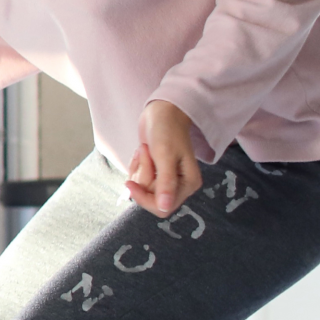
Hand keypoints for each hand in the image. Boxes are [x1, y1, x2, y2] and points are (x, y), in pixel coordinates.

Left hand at [126, 100, 202, 217]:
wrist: (161, 111)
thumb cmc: (167, 130)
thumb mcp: (165, 156)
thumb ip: (166, 183)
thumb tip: (165, 207)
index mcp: (188, 184)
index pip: (164, 207)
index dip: (145, 199)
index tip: (130, 183)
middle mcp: (179, 186)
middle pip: (151, 198)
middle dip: (143, 177)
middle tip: (145, 154)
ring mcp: (167, 180)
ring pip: (143, 189)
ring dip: (139, 168)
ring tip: (145, 149)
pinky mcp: (156, 174)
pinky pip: (139, 180)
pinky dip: (136, 166)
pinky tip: (141, 151)